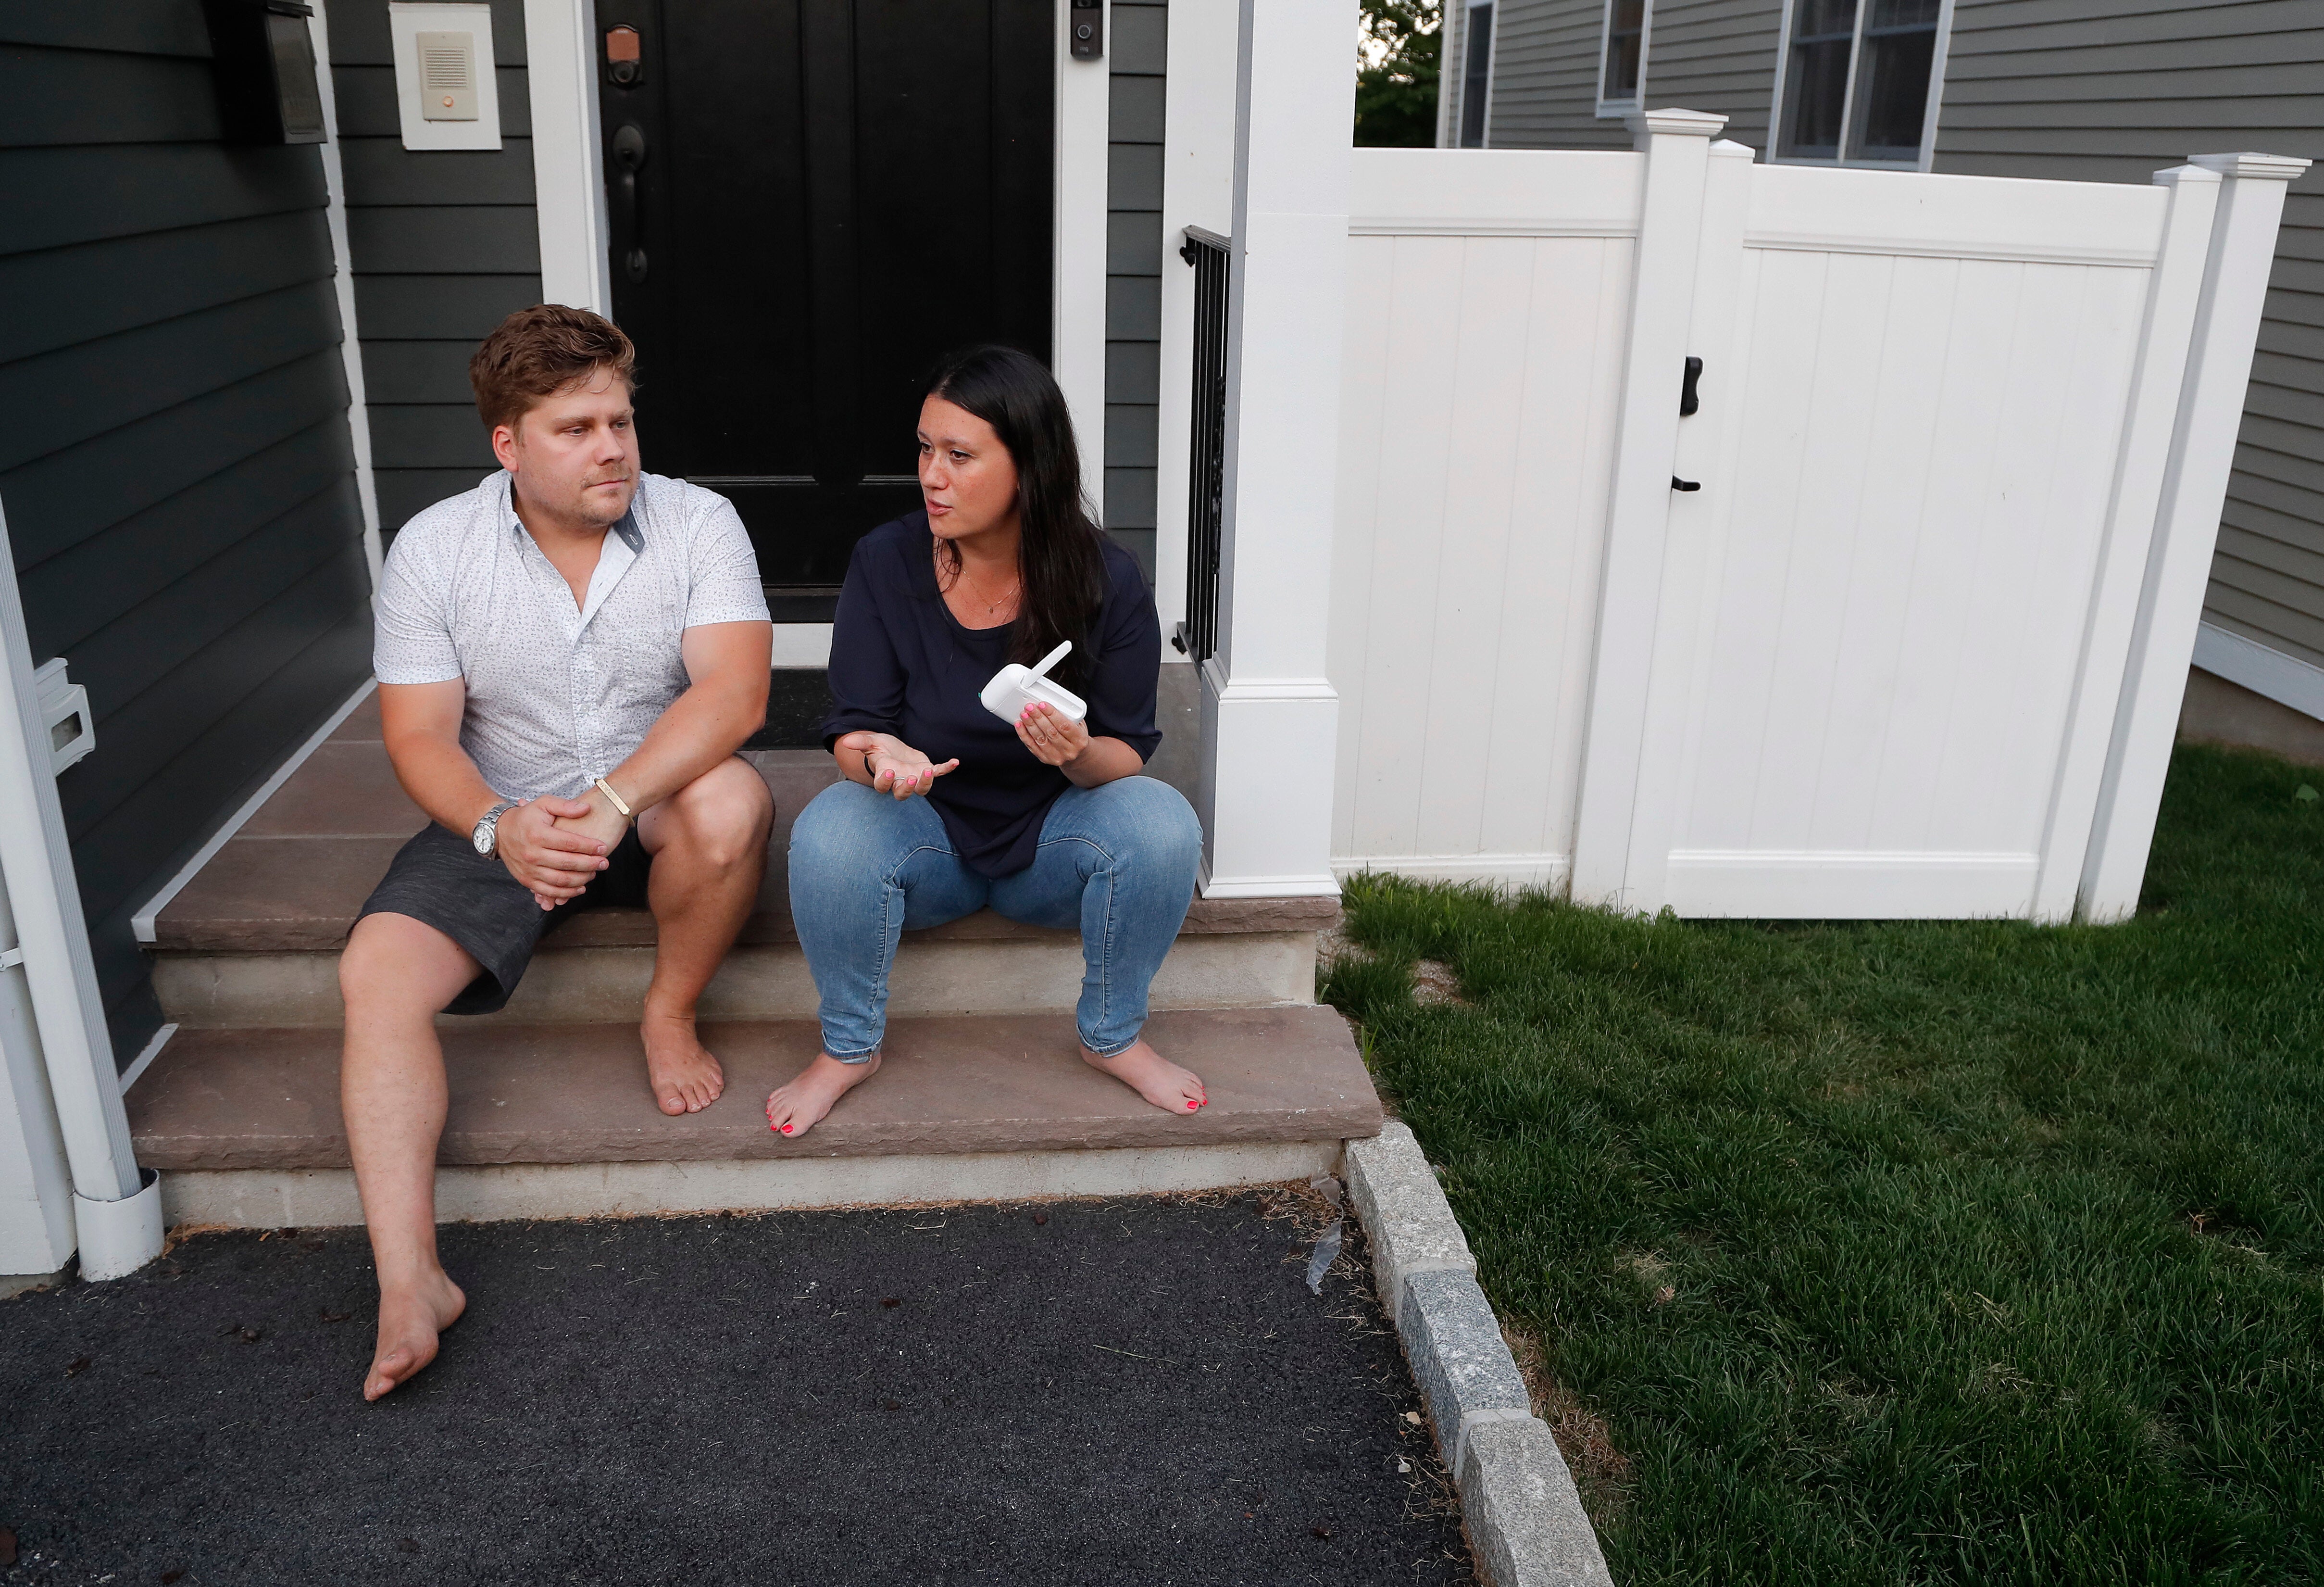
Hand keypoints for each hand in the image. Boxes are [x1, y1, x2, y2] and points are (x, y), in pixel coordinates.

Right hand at [493, 796, 609, 909]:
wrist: (499, 832)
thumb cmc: (526, 817)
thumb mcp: (543, 804)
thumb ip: (565, 806)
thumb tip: (586, 808)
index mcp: (538, 834)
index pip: (569, 843)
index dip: (588, 846)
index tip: (603, 847)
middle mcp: (532, 854)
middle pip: (567, 863)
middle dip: (590, 864)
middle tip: (604, 863)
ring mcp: (529, 869)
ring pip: (560, 880)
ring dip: (581, 879)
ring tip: (594, 873)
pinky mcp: (526, 881)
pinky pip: (548, 891)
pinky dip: (566, 893)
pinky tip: (580, 888)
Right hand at [843, 731, 958, 800]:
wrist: (895, 750)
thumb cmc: (882, 749)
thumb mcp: (871, 743)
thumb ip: (861, 742)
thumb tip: (846, 741)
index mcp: (884, 776)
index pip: (882, 786)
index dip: (884, 782)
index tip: (888, 772)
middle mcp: (899, 782)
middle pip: (902, 793)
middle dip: (907, 788)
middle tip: (911, 779)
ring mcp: (915, 778)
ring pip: (921, 790)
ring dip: (926, 782)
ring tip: (929, 771)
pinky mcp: (927, 771)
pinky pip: (938, 773)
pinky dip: (946, 768)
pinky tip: (954, 762)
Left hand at [1015, 702, 1089, 768]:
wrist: (1075, 755)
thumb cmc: (1075, 736)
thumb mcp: (1079, 724)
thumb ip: (1068, 715)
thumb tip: (1051, 701)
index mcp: (1079, 740)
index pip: (1064, 725)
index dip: (1052, 714)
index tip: (1042, 704)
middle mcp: (1069, 751)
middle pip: (1051, 732)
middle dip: (1038, 717)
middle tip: (1030, 707)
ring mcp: (1056, 757)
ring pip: (1040, 739)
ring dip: (1030, 725)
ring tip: (1024, 714)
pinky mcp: (1045, 759)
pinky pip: (1032, 746)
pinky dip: (1024, 735)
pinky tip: (1020, 725)